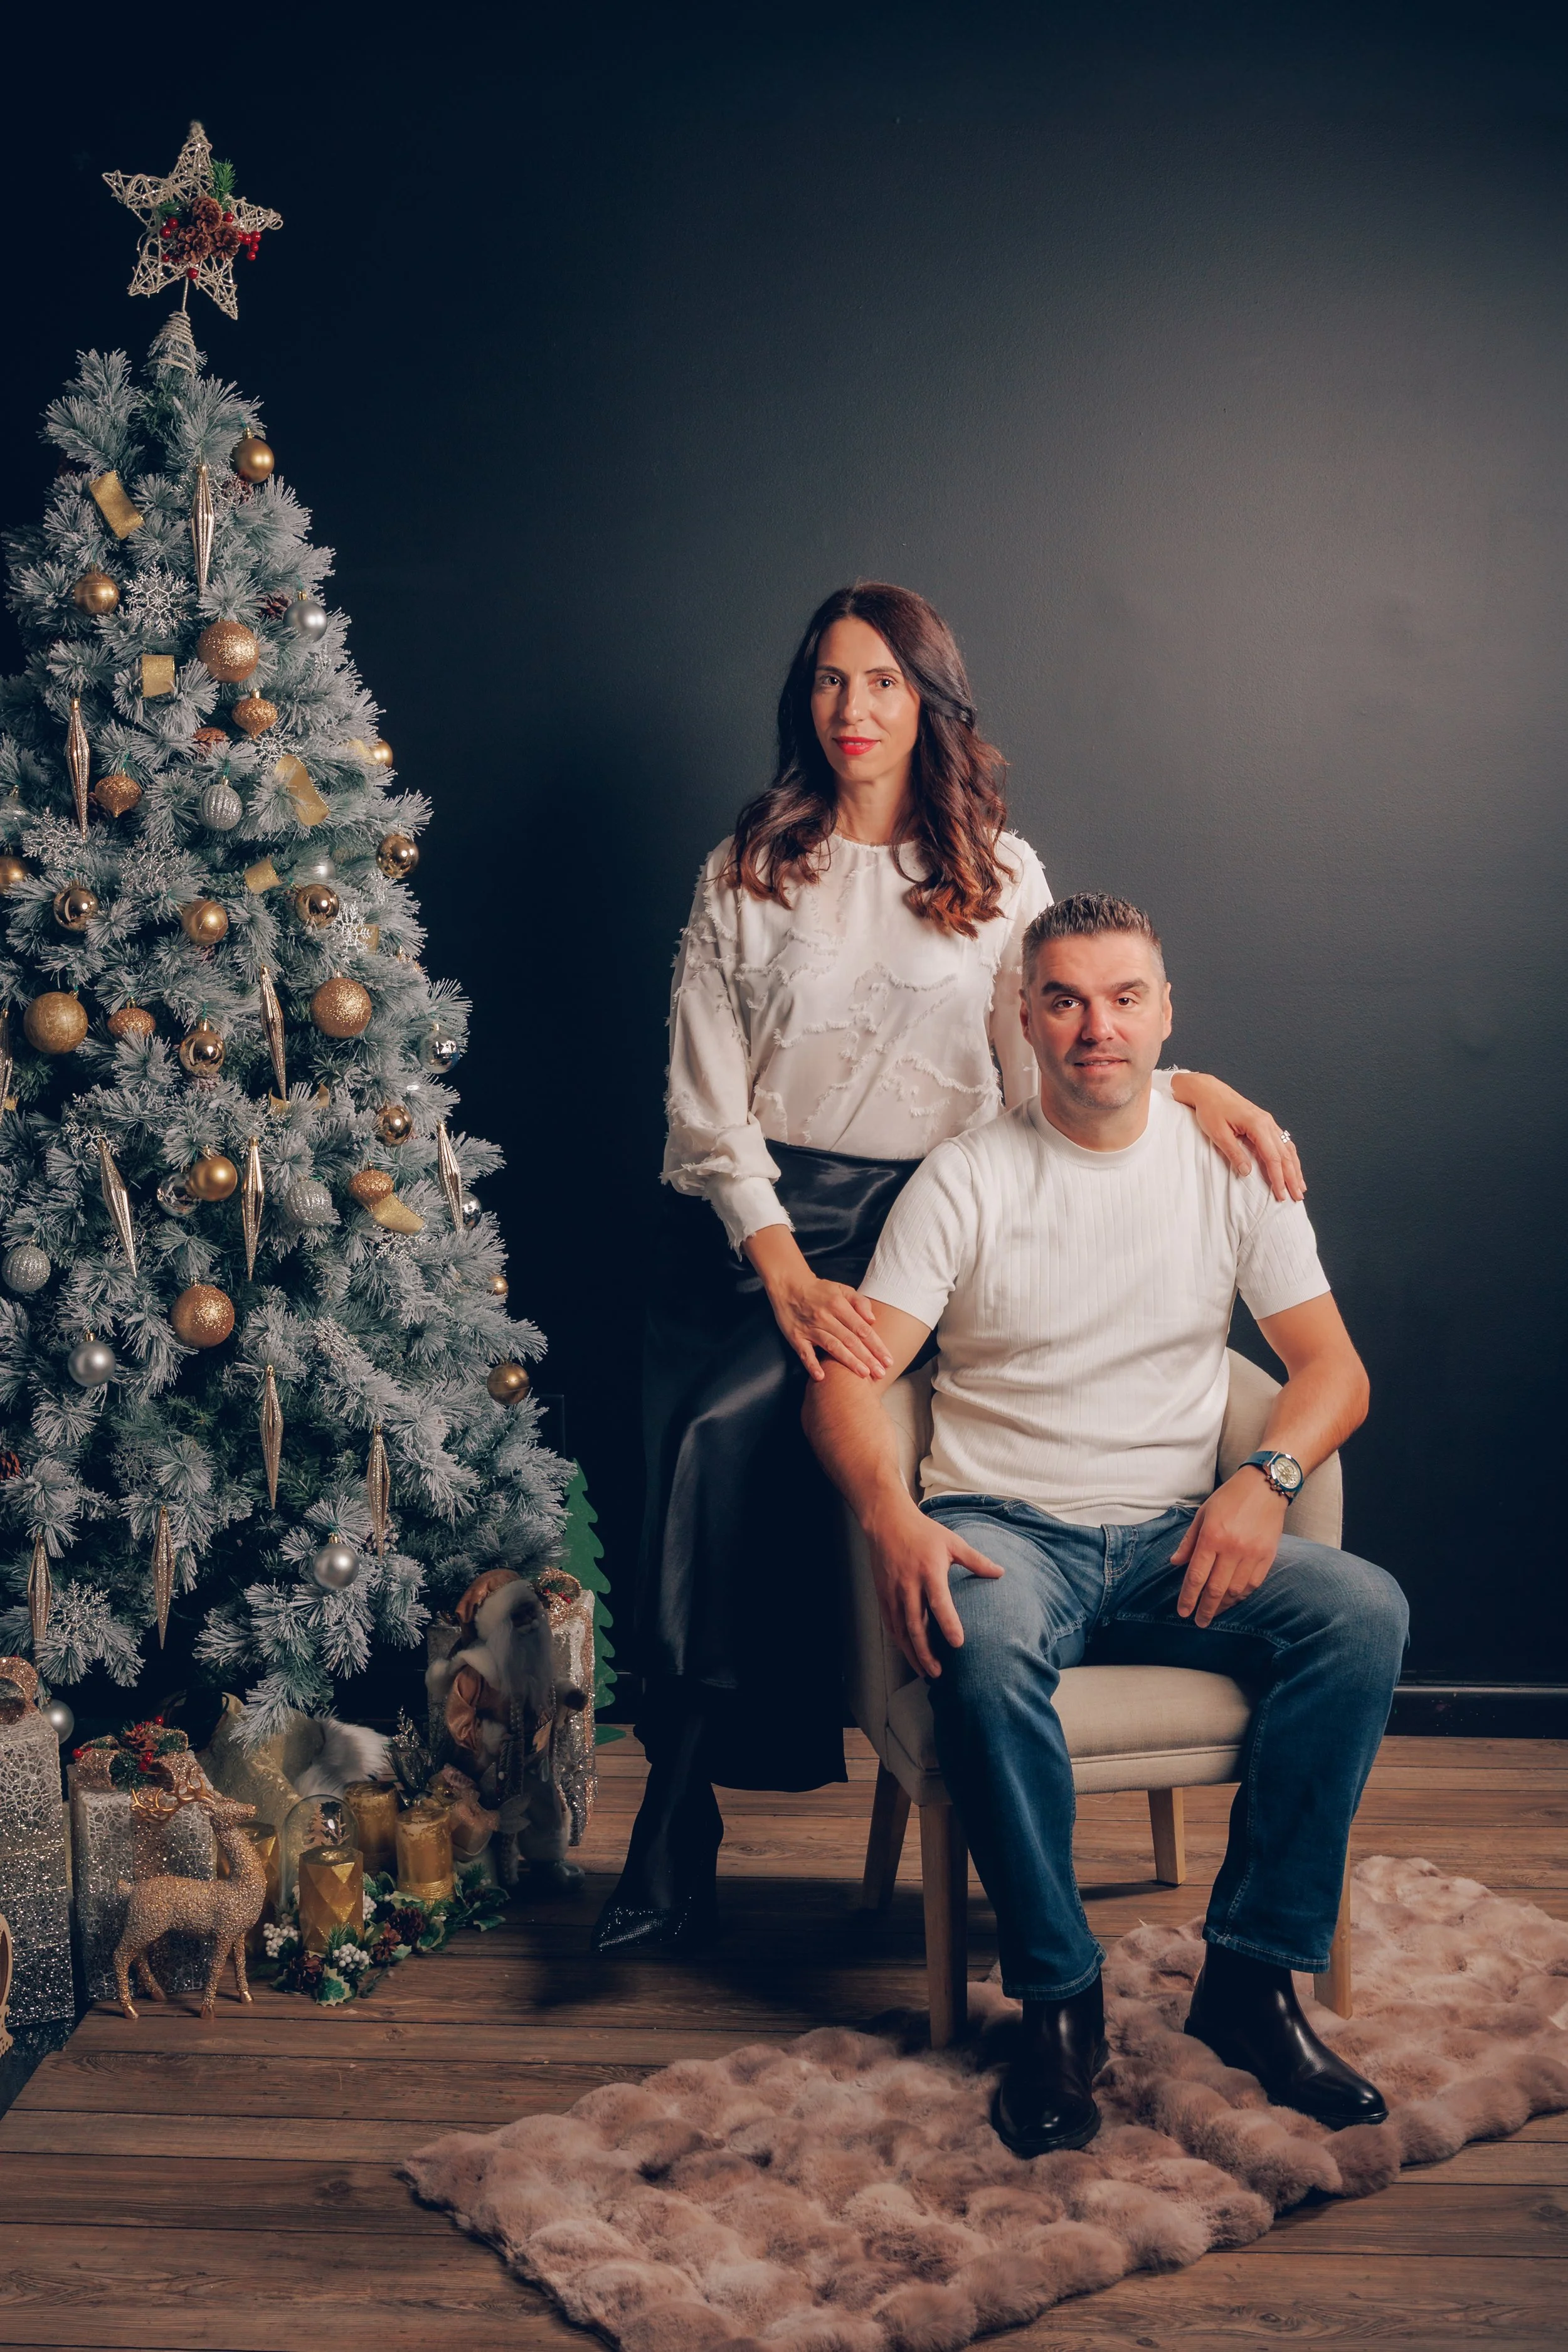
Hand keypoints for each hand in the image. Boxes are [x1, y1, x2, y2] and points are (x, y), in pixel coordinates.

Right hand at [767, 1268, 893, 1381]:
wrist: (788, 1285)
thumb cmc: (820, 1290)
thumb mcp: (841, 1289)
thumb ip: (859, 1302)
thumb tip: (873, 1319)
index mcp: (838, 1305)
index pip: (862, 1329)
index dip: (876, 1345)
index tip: (888, 1359)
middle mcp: (825, 1317)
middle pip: (851, 1340)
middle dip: (867, 1358)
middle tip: (881, 1373)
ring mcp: (810, 1328)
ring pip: (832, 1347)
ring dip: (848, 1361)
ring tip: (863, 1375)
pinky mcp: (796, 1337)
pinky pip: (804, 1353)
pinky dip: (812, 1365)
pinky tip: (821, 1377)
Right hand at [866, 1500, 1002, 1677]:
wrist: (887, 1522)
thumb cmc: (924, 1532)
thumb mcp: (952, 1542)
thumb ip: (976, 1560)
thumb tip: (1001, 1573)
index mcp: (929, 1571)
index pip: (939, 1602)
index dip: (948, 1623)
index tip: (958, 1644)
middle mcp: (908, 1585)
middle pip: (915, 1625)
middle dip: (925, 1652)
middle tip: (938, 1673)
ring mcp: (893, 1592)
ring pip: (901, 1630)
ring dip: (912, 1653)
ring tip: (925, 1672)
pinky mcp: (883, 1595)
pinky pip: (890, 1624)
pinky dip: (900, 1642)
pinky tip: (909, 1653)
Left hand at [1170, 1470, 1287, 1626]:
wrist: (1266, 1485)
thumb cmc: (1230, 1497)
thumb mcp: (1203, 1513)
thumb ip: (1189, 1541)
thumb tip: (1175, 1563)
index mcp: (1212, 1536)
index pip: (1197, 1576)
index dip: (1188, 1597)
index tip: (1183, 1612)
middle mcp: (1232, 1548)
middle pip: (1215, 1589)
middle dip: (1205, 1609)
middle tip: (1199, 1622)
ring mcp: (1252, 1554)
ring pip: (1235, 1590)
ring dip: (1223, 1605)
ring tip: (1214, 1613)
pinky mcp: (1268, 1556)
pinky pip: (1253, 1584)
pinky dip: (1241, 1595)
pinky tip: (1233, 1600)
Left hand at [1174, 1073, 1304, 1202]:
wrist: (1208, 1090)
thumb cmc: (1210, 1110)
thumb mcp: (1218, 1134)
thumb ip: (1234, 1153)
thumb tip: (1247, 1172)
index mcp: (1257, 1125)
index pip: (1273, 1157)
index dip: (1278, 1178)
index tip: (1281, 1194)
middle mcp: (1267, 1122)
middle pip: (1285, 1154)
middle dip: (1292, 1177)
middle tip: (1297, 1197)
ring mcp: (1268, 1121)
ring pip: (1287, 1148)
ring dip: (1295, 1168)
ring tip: (1300, 1185)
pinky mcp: (1264, 1121)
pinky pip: (1282, 1141)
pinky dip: (1289, 1156)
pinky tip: (1293, 1165)